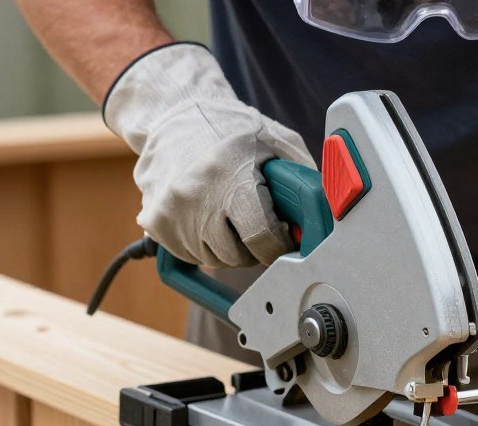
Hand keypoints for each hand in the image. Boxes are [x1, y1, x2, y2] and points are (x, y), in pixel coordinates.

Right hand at [104, 43, 314, 266]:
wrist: (173, 113)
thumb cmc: (231, 127)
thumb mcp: (277, 140)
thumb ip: (303, 180)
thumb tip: (322, 220)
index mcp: (230, 174)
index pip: (261, 237)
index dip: (278, 244)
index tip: (282, 237)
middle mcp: (196, 196)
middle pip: (238, 256)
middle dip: (254, 246)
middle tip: (255, 221)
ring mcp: (171, 213)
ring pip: (214, 260)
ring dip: (228, 247)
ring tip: (229, 213)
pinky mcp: (155, 223)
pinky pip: (191, 255)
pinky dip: (204, 244)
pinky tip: (206, 215)